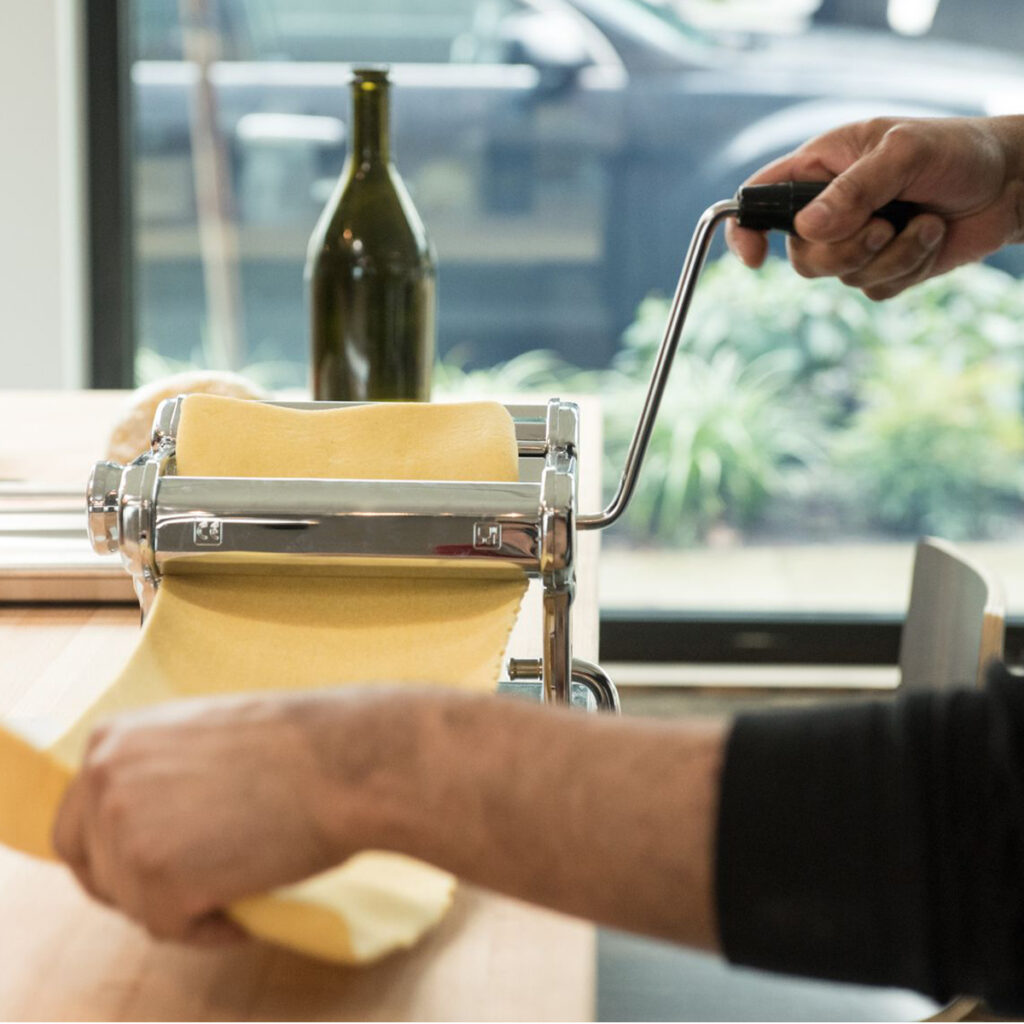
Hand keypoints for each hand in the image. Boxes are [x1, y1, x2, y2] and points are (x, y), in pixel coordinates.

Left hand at [52, 692, 361, 944]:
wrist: (346, 759)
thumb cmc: (297, 747)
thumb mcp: (205, 737)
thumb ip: (159, 771)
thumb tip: (150, 822)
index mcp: (113, 740)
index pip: (76, 822)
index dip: (111, 855)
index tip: (149, 870)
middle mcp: (103, 780)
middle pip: (93, 867)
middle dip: (138, 887)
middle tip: (193, 892)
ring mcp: (124, 830)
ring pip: (133, 903)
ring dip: (183, 905)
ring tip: (244, 881)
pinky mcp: (156, 879)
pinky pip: (171, 928)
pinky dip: (210, 928)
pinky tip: (249, 900)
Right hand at [725, 116, 1023, 298]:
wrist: (1009, 184)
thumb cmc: (956, 152)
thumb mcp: (904, 152)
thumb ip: (854, 188)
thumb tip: (807, 228)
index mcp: (819, 169)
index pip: (760, 200)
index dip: (745, 230)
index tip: (755, 257)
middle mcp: (828, 209)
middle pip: (800, 255)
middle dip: (844, 250)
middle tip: (883, 226)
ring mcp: (854, 243)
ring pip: (840, 277)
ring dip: (889, 256)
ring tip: (923, 223)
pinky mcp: (882, 269)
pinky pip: (873, 290)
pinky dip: (906, 268)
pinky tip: (930, 237)